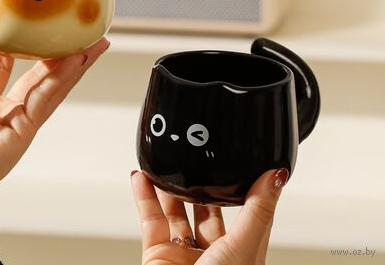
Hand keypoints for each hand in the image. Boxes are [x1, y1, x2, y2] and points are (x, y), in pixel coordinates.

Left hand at [0, 6, 109, 199]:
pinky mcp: (29, 127)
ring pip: (52, 84)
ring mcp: (19, 117)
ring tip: (93, 44)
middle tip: (75, 35)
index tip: (28, 25)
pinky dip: (64, 77)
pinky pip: (48, 97)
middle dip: (58, 54)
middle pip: (38, 74)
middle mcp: (4, 107)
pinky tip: (77, 60)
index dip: (17, 45)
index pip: (4, 64)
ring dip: (74, 64)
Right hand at [131, 169, 287, 264]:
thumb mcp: (244, 247)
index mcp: (241, 254)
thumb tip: (276, 177)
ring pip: (175, 212)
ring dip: (168, 188)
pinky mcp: (157, 255)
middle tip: (198, 163)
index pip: (247, 214)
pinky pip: (150, 220)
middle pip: (206, 211)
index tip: (245, 165)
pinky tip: (141, 178)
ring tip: (167, 164)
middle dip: (200, 187)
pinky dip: (144, 198)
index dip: (245, 190)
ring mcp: (183, 255)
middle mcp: (213, 255)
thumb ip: (257, 210)